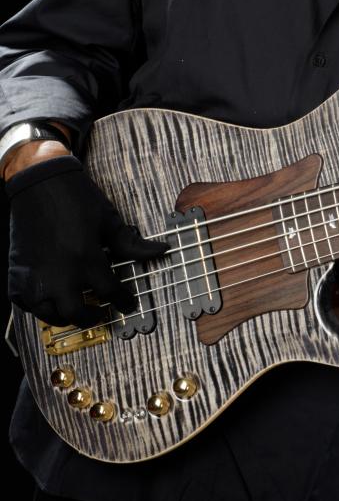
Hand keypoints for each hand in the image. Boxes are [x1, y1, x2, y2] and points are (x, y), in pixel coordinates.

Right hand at [6, 155, 170, 327]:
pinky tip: (50, 300)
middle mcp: (59, 273)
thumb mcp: (109, 221)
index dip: (124, 301)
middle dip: (92, 317)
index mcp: (86, 259)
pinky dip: (37, 307)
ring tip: (76, 308)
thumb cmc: (77, 199)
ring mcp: (34, 276)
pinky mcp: (16, 272)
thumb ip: (132, 244)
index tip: (128, 304)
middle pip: (77, 312)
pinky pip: (24, 303)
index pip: (111, 292)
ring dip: (64, 315)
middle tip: (100, 313)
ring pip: (48, 313)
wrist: (41, 183)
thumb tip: (161, 251)